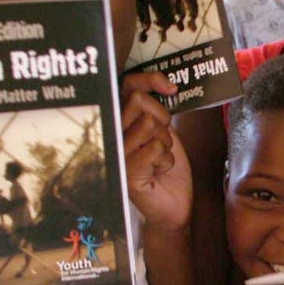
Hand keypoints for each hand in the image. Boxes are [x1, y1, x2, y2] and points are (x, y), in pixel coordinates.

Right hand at [121, 72, 192, 231]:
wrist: (173, 204)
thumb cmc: (165, 167)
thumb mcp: (162, 130)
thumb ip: (155, 109)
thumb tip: (165, 85)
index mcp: (118, 121)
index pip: (127, 85)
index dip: (150, 79)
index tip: (171, 89)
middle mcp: (110, 134)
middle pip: (138, 100)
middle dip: (162, 118)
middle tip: (162, 140)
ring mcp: (115, 153)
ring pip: (149, 123)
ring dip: (165, 142)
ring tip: (158, 159)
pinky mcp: (125, 171)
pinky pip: (155, 148)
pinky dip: (166, 160)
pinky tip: (158, 172)